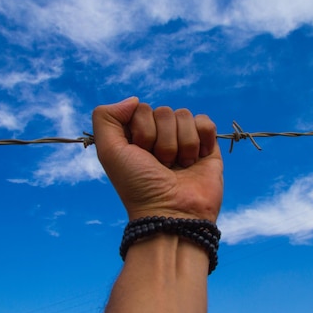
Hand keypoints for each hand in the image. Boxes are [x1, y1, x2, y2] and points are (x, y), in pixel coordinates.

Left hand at [93, 97, 222, 221]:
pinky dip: (201, 138)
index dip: (141, 130)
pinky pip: (205, 121)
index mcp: (137, 137)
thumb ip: (105, 117)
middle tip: (161, 165)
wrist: (172, 213)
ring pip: (184, 116)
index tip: (141, 155)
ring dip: (180, 144)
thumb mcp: (109, 151)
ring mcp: (184, 141)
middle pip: (164, 111)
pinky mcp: (207, 147)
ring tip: (178, 167)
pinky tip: (196, 158)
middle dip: (161, 140)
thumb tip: (134, 100)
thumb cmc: (138, 186)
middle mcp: (160, 137)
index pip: (141, 109)